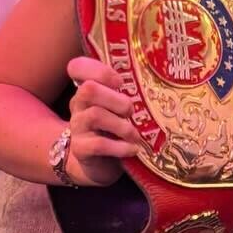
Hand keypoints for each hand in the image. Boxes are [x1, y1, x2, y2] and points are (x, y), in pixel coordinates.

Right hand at [64, 55, 141, 187]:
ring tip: (135, 135)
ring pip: (96, 115)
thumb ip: (127, 95)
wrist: (98, 165)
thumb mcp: (119, 110)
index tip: (119, 82)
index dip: (98, 70)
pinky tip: (133, 149)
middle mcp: (78, 105)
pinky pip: (99, 144)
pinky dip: (120, 147)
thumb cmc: (113, 131)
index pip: (77, 67)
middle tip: (131, 112)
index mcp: (88, 91)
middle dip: (117, 100)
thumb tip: (155, 88)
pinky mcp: (81, 149)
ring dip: (122, 126)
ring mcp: (77, 127)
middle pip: (89, 89)